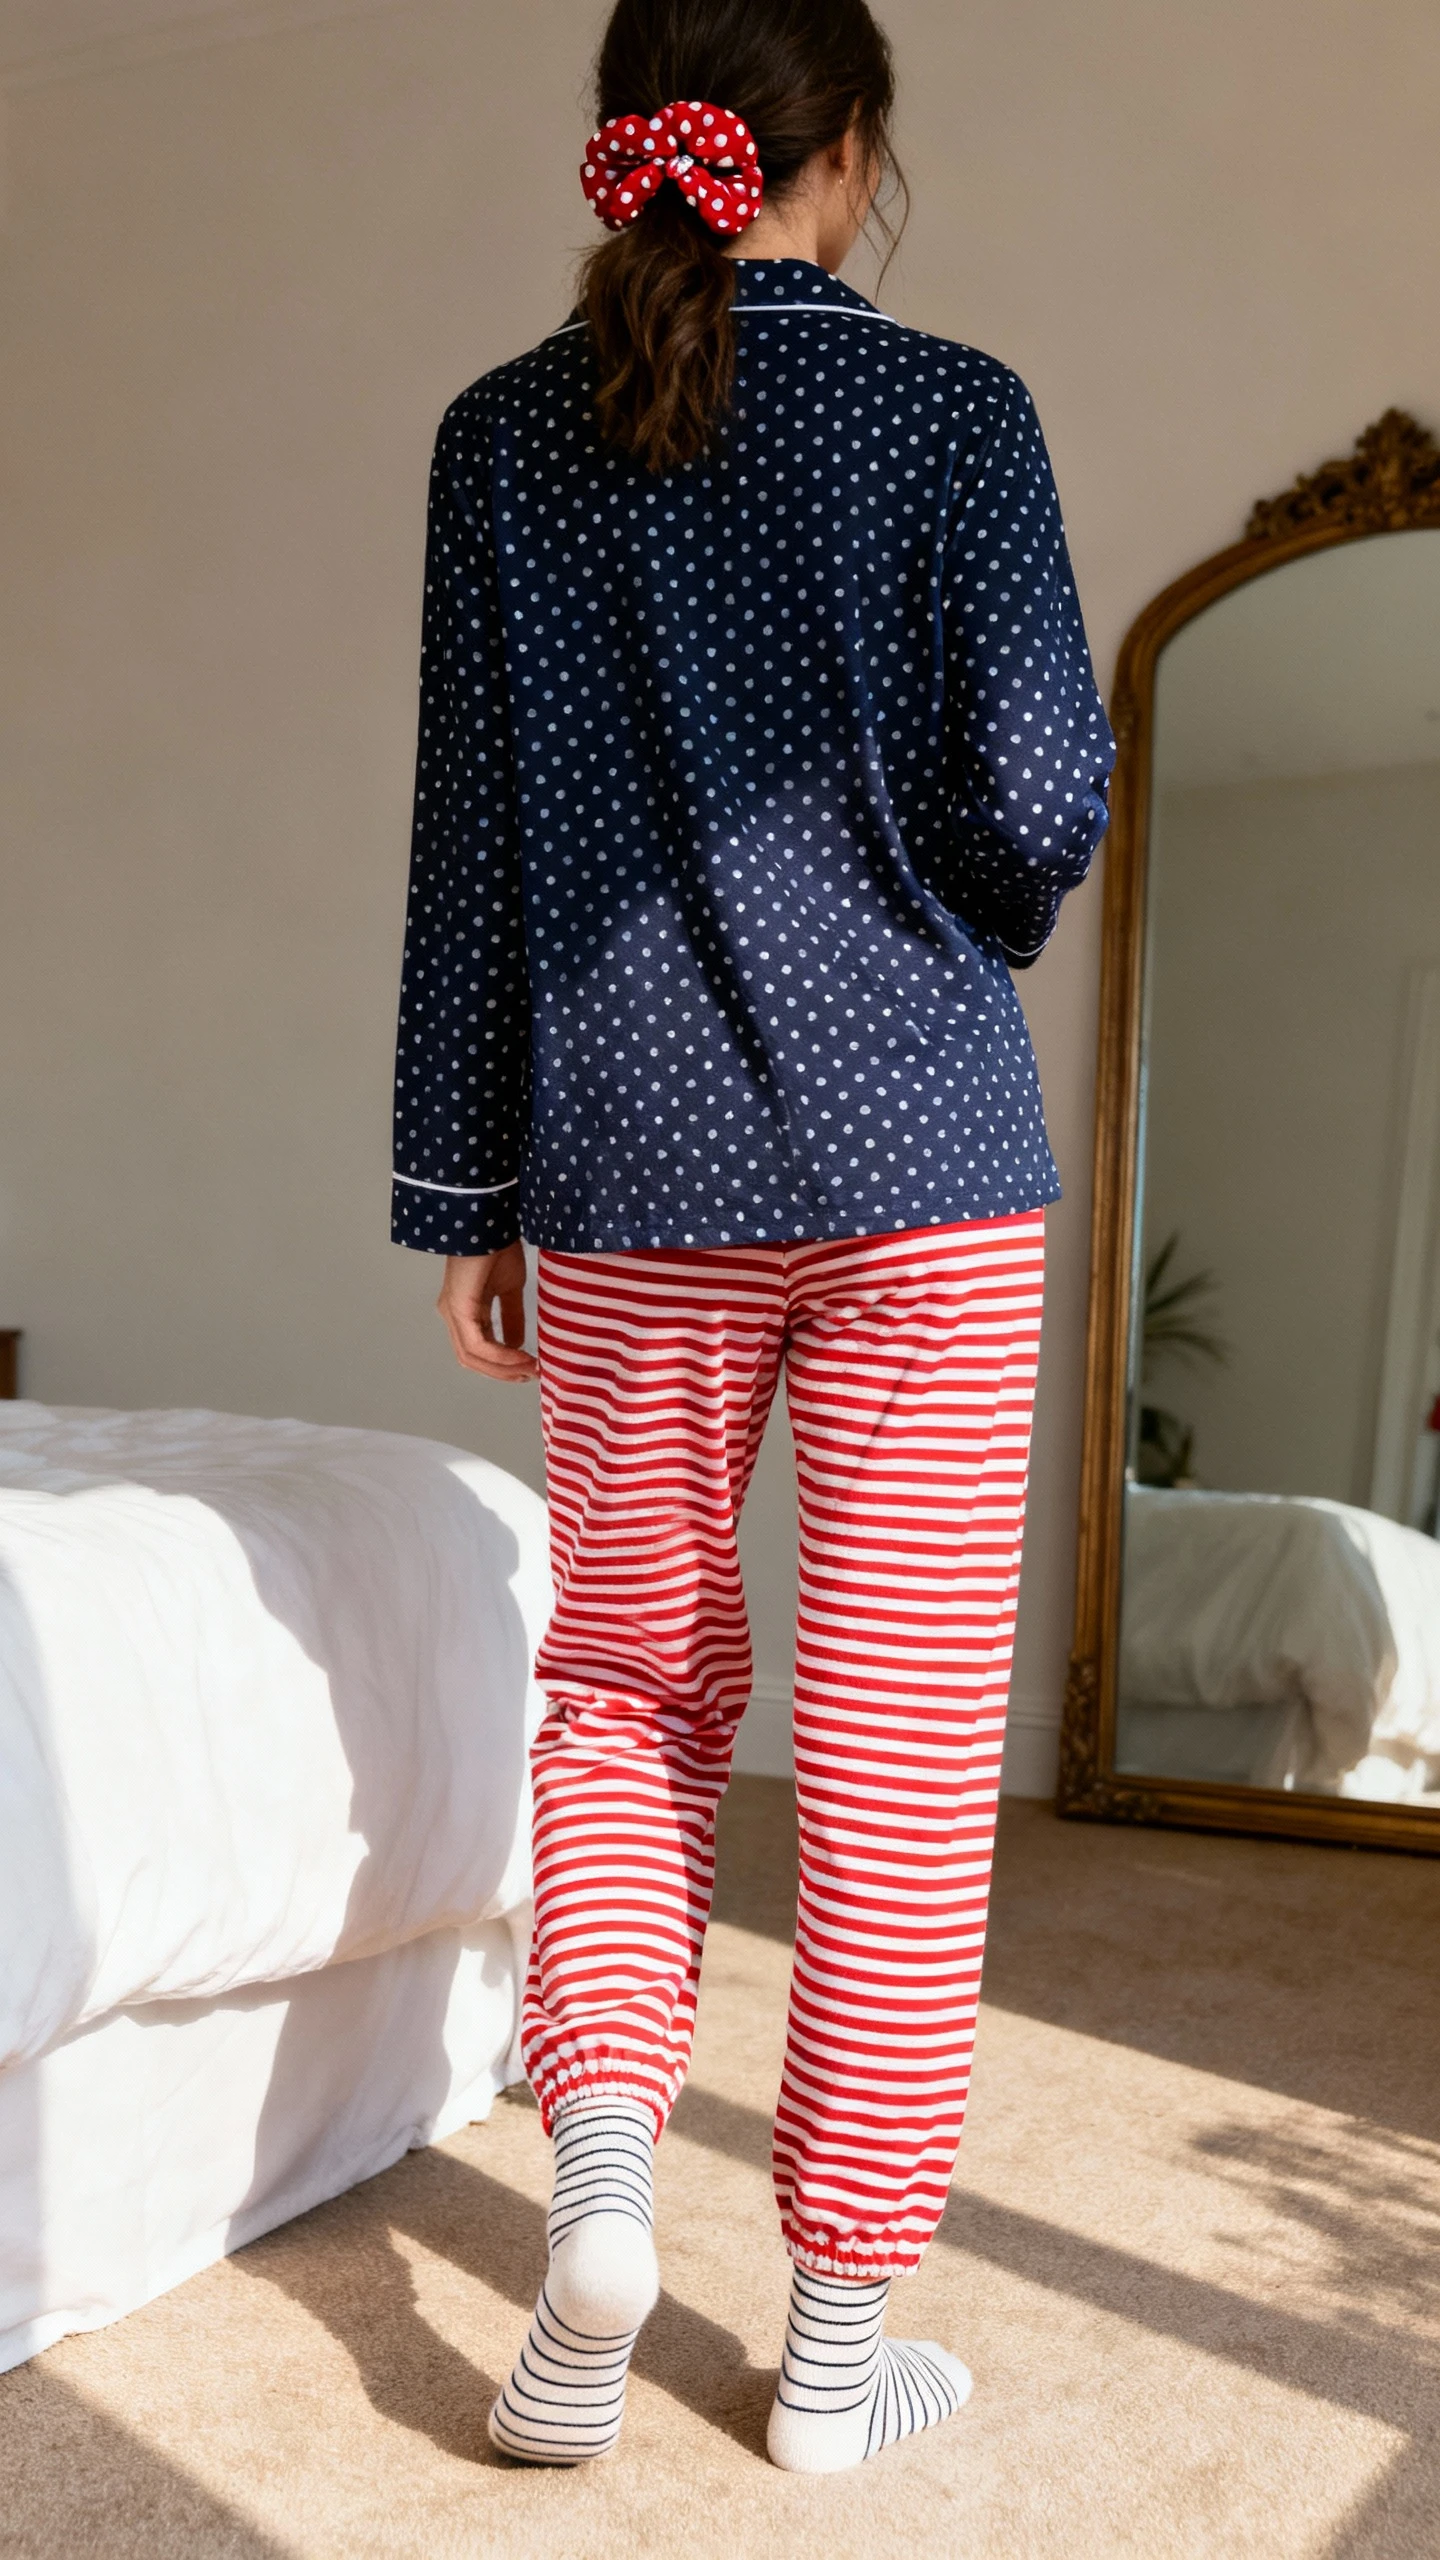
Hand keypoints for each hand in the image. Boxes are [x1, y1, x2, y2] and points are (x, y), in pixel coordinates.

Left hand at [437, 1243, 536, 1381]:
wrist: (492, 1222)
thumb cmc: (499, 1246)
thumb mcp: (511, 1289)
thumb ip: (512, 1318)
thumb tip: (517, 1346)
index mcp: (463, 1310)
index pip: (476, 1350)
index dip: (501, 1365)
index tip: (530, 1368)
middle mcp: (452, 1315)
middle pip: (471, 1359)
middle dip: (502, 1372)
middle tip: (530, 1375)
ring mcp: (452, 1313)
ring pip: (472, 1357)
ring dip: (502, 1368)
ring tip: (529, 1369)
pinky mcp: (459, 1308)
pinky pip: (477, 1345)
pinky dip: (500, 1356)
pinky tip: (520, 1357)